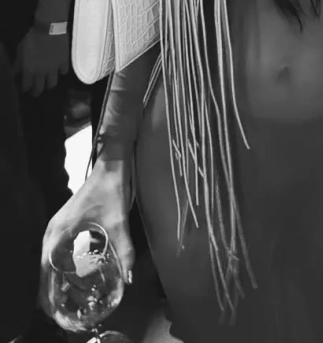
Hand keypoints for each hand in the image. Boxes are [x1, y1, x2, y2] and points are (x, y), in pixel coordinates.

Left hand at [15, 28, 68, 95]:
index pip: (26, 86)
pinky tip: (58, 70)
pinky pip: (63, 71)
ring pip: (52, 84)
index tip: (24, 88)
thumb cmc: (32, 38)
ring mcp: (54, 68)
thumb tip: (16, 72)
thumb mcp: (20, 50)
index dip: (24, 89)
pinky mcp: (64, 62)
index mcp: (29, 70)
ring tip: (47, 82)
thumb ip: (18, 63)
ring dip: (48, 85)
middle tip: (35, 91)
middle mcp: (42, 73)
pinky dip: (60, 72)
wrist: (49, 29)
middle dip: (36, 92)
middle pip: (39, 89)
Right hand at [41, 160, 134, 310]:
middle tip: (63, 308)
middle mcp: (53, 231)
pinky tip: (73, 274)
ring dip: (55, 278)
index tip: (56, 309)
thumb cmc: (111, 190)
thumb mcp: (119, 221)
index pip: (45, 270)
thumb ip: (124, 249)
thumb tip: (129, 277)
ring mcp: (58, 226)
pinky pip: (57, 250)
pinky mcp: (66, 224)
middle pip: (44, 268)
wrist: (112, 163)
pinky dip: (61, 265)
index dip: (48, 292)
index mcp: (58, 232)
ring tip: (67, 297)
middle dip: (51, 290)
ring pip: (50, 259)